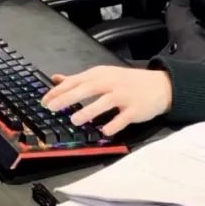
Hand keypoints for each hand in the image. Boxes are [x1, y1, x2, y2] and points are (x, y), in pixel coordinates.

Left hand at [41, 65, 171, 135]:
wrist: (159, 85)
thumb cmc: (126, 82)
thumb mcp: (103, 75)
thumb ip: (79, 79)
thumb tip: (56, 79)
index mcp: (100, 74)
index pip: (76, 81)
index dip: (59, 91)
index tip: (44, 101)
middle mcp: (111, 83)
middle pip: (88, 89)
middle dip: (68, 98)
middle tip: (51, 108)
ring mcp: (124, 96)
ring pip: (105, 102)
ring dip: (89, 111)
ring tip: (74, 120)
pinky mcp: (135, 109)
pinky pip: (123, 118)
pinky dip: (114, 124)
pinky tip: (104, 131)